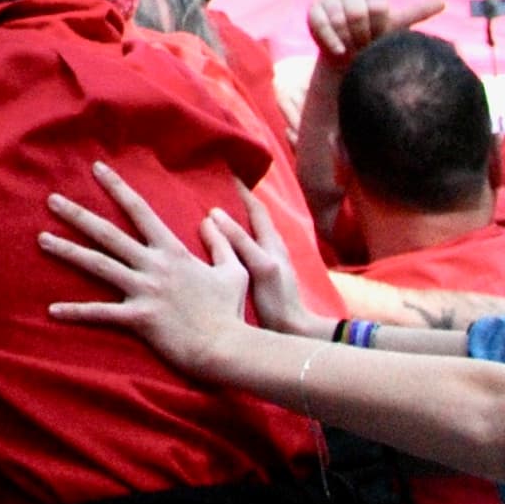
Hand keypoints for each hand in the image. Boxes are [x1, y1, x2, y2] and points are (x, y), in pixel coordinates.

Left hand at [42, 161, 256, 372]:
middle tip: (51, 199)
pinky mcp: (139, 318)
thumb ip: (221, 243)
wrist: (228, 347)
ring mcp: (144, 291)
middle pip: (107, 233)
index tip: (96, 169)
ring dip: (66, 251)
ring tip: (41, 239)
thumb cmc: (230, 312)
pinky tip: (52, 310)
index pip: (140, 210)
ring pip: (97, 264)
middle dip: (77, 214)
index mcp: (172, 251)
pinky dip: (75, 312)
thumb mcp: (234, 271)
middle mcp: (153, 266)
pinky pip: (100, 313)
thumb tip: (211, 219)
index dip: (117, 187)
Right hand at [217, 193, 327, 338]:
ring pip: (250, 232)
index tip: (225, 173)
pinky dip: (233, 239)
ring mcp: (268, 262)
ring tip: (211, 214)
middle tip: (213, 190)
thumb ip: (240, 240)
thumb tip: (214, 213)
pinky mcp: (261, 276)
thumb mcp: (259, 266)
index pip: (256, 207)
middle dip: (236, 202)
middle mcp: (271, 248)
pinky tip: (220, 245)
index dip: (242, 190)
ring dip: (234, 220)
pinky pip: (244, 248)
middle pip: (253, 217)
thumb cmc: (277, 300)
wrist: (293, 330)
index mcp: (272, 242)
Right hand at [305, 0, 440, 65]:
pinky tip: (339, 50)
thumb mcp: (397, 27)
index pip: (378, 5)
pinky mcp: (313, 10)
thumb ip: (416, 12)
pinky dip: (331, 41)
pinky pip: (322, 24)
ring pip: (339, 19)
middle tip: (365, 45)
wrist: (351, 56)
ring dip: (347, 39)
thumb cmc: (376, 40)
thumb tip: (442, 2)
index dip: (379, 27)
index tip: (380, 37)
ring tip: (352, 48)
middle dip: (362, 35)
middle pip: (357, 12)